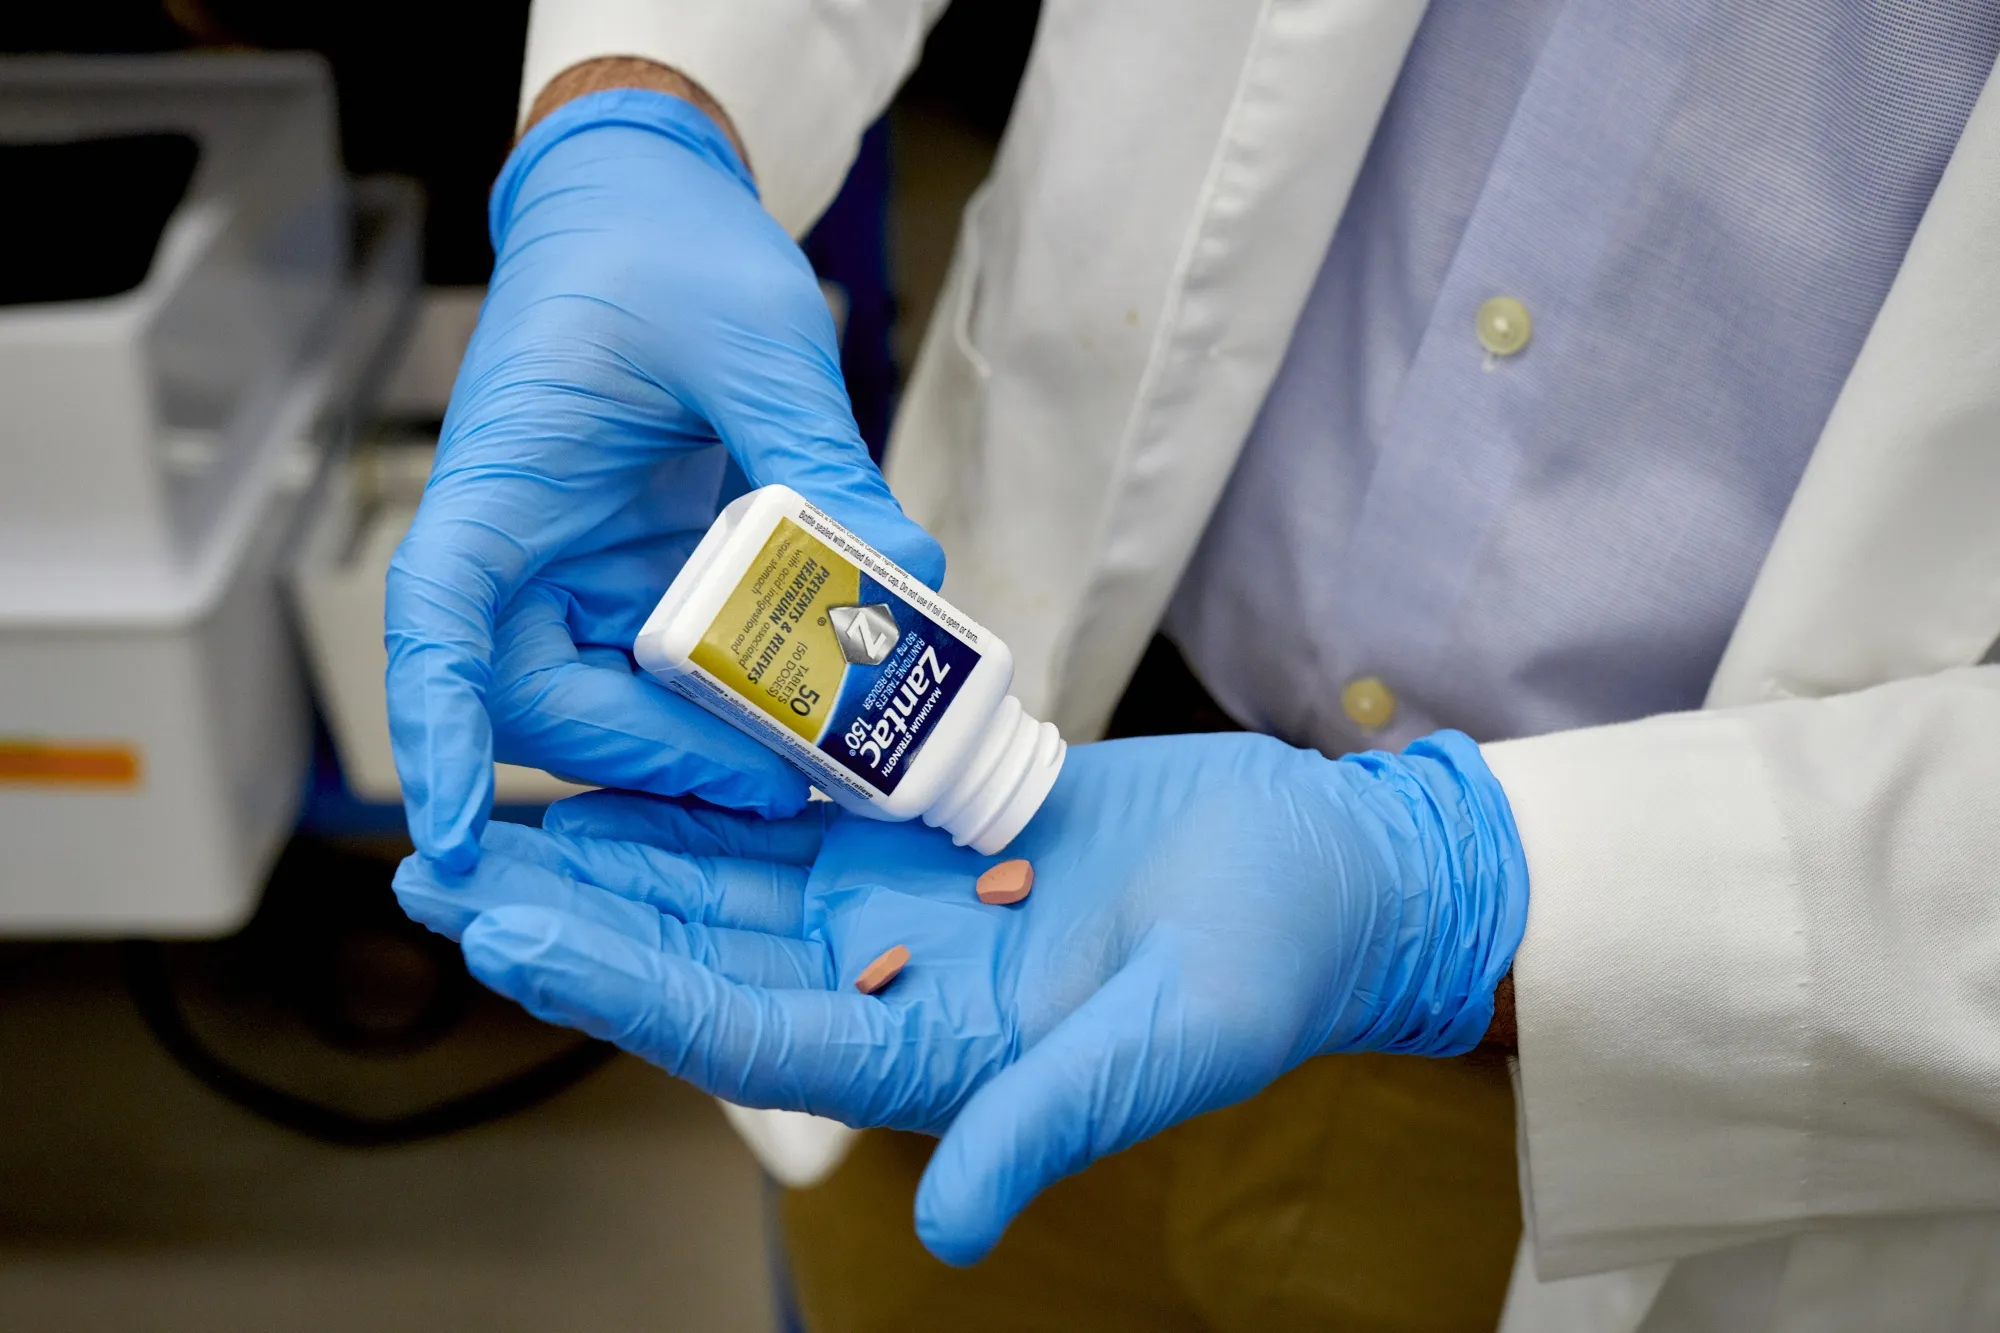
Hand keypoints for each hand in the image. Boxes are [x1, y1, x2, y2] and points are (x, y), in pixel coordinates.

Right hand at [384, 87, 943, 872]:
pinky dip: (740, 707)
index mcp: (501, 484)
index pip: (437, 620)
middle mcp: (522, 552)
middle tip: (781, 781)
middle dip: (653, 755)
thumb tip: (907, 578)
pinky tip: (823, 720)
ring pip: (613, 709)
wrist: (654, 209)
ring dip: (705, 747)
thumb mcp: (753, 344)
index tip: (450, 837)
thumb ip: (820, 463)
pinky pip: (676, 676)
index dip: (434, 731)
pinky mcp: (646, 585)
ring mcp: (584, 578)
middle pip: (538, 702)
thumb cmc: (666, 251)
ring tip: (823, 764)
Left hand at [392, 731, 1527, 1262]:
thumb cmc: (1272, 962)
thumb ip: (1054, 1119)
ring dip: (609, 852)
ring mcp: (899, 913)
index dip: (620, 985)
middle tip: (434, 867)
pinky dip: (704, 789)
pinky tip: (623, 753)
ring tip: (486, 809)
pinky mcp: (920, 838)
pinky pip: (789, 813)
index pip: (746, 1034)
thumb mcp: (1176, 1037)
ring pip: (724, 885)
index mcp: (936, 1060)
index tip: (503, 929)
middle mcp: (892, 993)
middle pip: (701, 959)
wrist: (1326, 873)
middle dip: (571, 917)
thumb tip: (946, 1227)